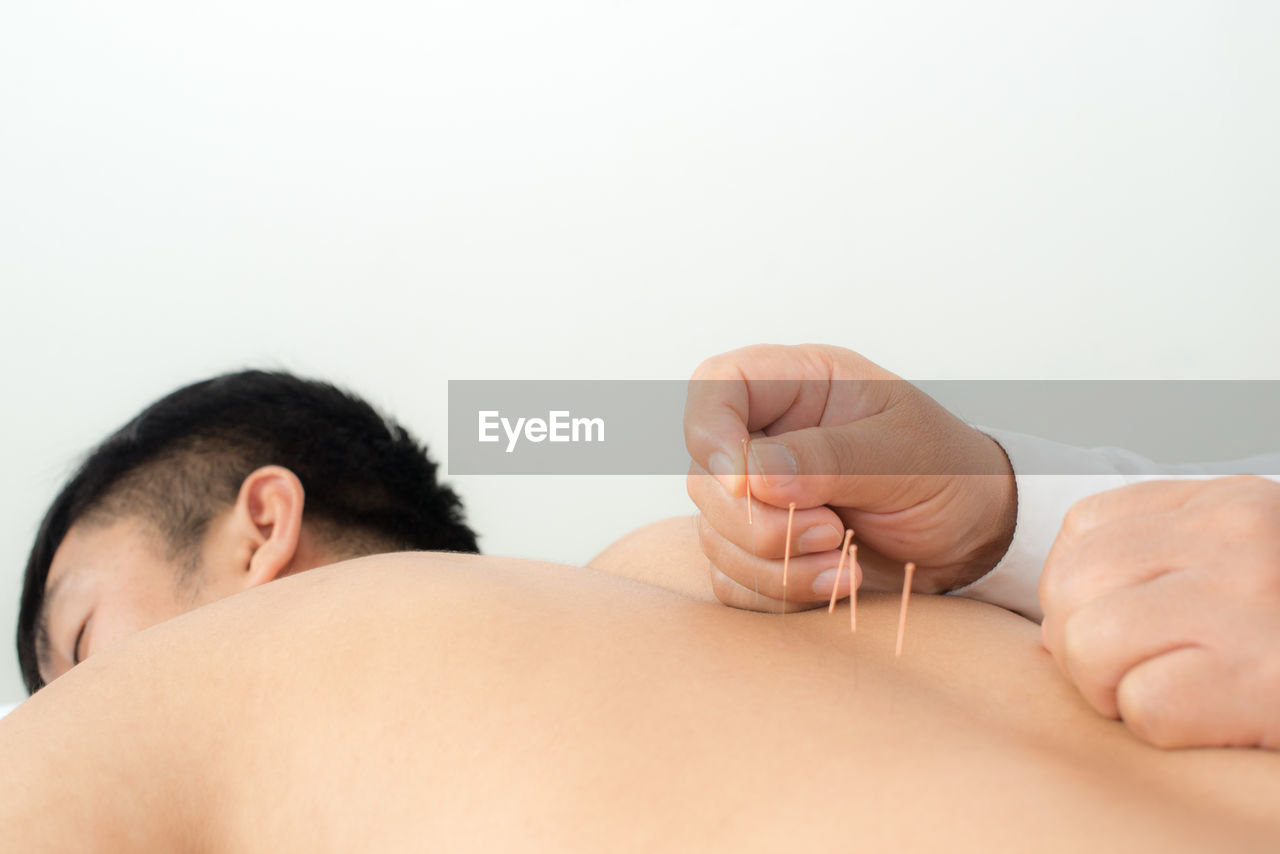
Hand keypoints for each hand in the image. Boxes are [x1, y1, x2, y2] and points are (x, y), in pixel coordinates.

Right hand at [683, 344, 1015, 611]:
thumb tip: (753, 476)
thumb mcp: (904, 454)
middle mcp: (768, 436)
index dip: (710, 434)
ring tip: (845, 565)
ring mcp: (761, 496)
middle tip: (831, 532)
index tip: (742, 486)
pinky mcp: (765, 551)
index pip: (716, 387)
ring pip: (715, 535)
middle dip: (760, 522)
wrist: (977, 535)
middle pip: (704, 477)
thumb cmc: (949, 472)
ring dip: (776, 565)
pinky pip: (734, 580)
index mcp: (798, 386)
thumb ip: (829, 459)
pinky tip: (836, 584)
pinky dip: (779, 593)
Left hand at [1040, 476, 1279, 748]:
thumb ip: (1154, 575)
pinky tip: (1209, 719)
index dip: (1078, 590)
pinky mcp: (1263, 678)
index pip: (1086, 529)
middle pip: (1071, 585)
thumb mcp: (1244, 571)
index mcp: (1229, 502)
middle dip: (1079, 644)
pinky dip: (1157, 725)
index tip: (1119, 624)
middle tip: (1134, 672)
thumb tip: (1050, 638)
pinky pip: (1144, 702)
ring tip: (1164, 693)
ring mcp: (1250, 602)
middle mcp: (1237, 538)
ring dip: (1109, 687)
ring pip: (1090, 641)